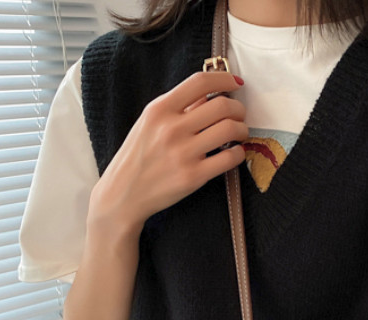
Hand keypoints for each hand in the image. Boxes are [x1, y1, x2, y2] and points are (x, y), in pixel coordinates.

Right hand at [91, 70, 249, 228]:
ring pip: (230, 130)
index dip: (224, 79)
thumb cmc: (139, 155)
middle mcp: (172, 128)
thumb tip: (209, 94)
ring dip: (242, 130)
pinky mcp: (194, 176)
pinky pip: (230, 158)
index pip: (199, 82)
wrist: (125, 192)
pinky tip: (234, 153)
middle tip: (239, 115)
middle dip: (238, 109)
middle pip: (222, 106)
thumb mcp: (150, 122)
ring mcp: (184, 153)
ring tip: (240, 134)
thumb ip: (178, 107)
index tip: (236, 83)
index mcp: (160, 109)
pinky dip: (239, 153)